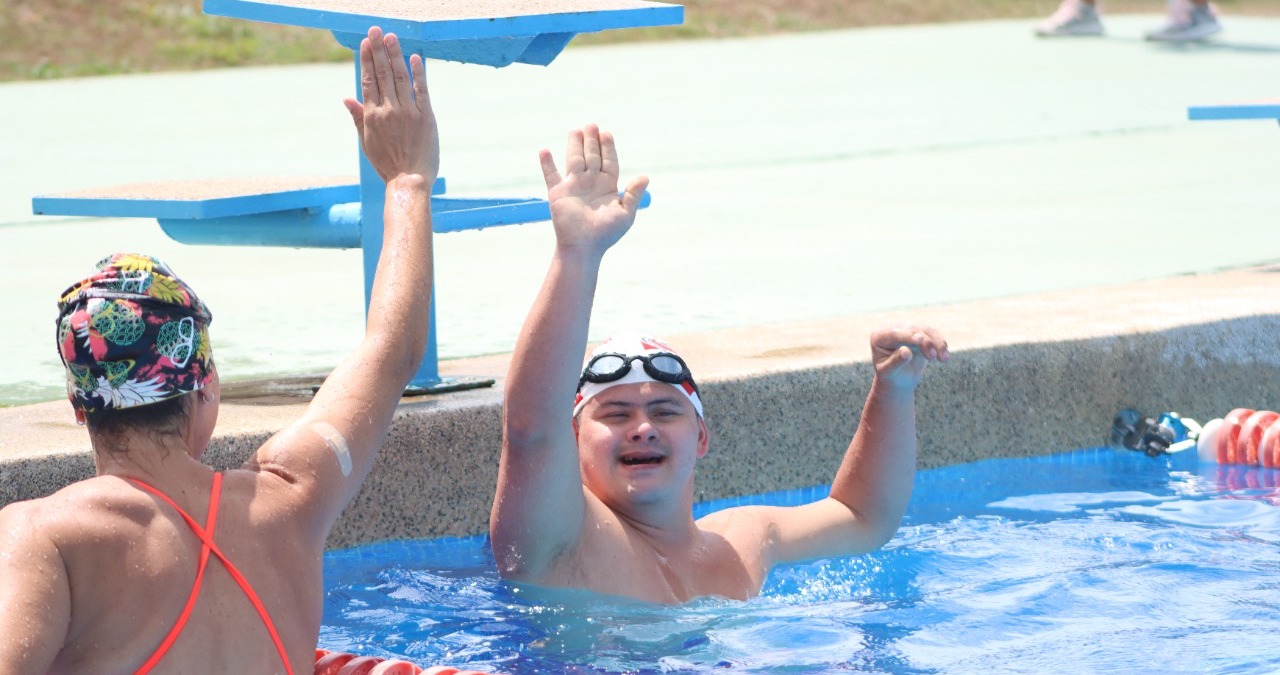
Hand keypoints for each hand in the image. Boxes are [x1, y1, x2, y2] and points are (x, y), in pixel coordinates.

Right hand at [343, 27, 439, 183]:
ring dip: (395, 55)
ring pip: (400, 78)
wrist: (409, 181)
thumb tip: (346, 97)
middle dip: (378, 50)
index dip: (366, 60)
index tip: (365, 43)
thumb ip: (357, 117)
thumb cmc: (387, 164)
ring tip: (391, 37)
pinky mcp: (426, 117)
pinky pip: (422, 90)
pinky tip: (415, 58)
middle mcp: (389, 110)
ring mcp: (408, 113)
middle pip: (382, 74)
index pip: (368, 81)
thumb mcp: (366, 142)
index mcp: (372, 116)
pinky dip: (418, 73)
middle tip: (375, 31)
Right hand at [539, 124, 648, 256]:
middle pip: (592, 156)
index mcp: (607, 187)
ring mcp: (573, 186)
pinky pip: (551, 175)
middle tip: (591, 125)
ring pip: (574, 160)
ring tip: (575, 130)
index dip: (608, 147)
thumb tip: (645, 177)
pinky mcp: (558, 193)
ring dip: (574, 145)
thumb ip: (633, 195)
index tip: (606, 133)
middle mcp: (590, 183)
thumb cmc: (606, 234)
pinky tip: (544, 150)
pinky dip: (547, 163)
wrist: (584, 248)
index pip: (609, 161)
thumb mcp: (625, 214)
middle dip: (592, 141)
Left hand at [870, 325, 948, 390]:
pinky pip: (932, 334)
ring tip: (943, 359)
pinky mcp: (920, 332)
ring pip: (925, 330)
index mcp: (879, 337)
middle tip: (933, 357)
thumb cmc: (890, 376)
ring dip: (936, 343)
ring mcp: (907, 329)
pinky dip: (940, 344)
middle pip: (912, 330)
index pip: (894, 334)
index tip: (919, 340)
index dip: (907, 336)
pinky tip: (945, 356)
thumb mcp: (889, 372)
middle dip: (925, 342)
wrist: (898, 379)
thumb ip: (895, 362)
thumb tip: (906, 352)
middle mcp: (892, 328)